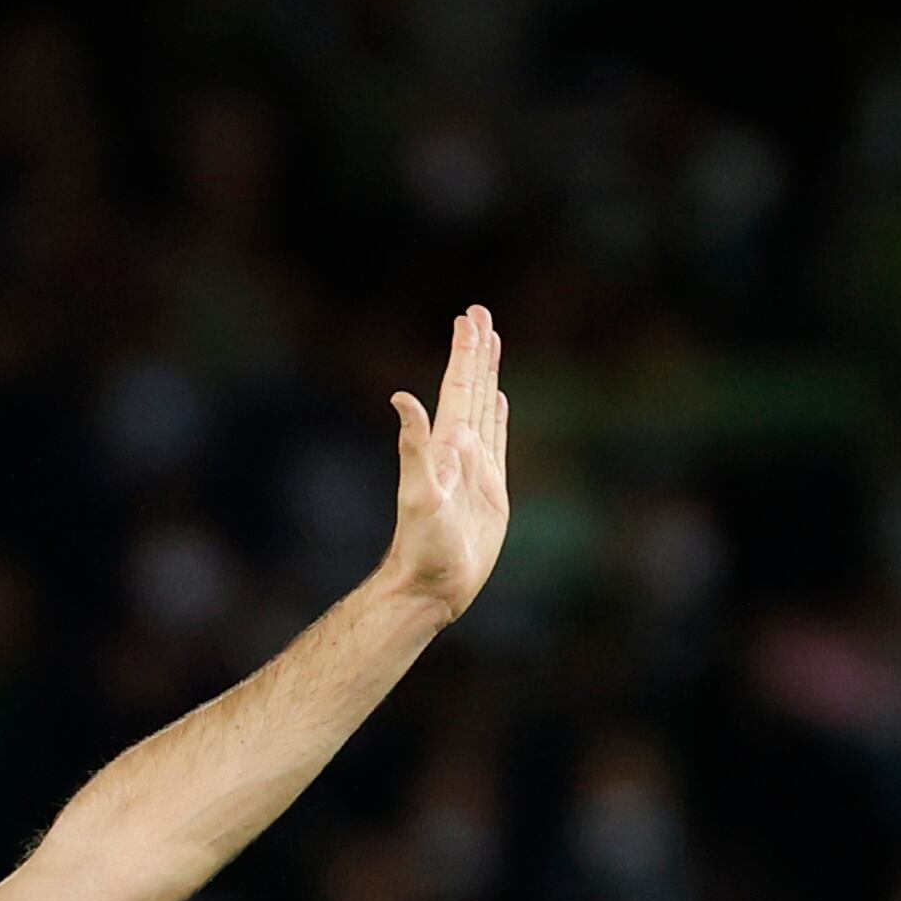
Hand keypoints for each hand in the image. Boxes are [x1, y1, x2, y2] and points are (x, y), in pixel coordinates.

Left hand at [383, 305, 509, 623]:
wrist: (431, 586)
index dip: (465, 353)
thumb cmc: (422, 547)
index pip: (458, 388)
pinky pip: (498, 443)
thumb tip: (401, 397)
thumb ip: (413, 446)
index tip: (470, 317)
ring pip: (485, 409)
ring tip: (492, 343)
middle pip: (471, 389)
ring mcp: (476, 469)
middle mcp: (460, 451)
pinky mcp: (491, 491)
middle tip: (480, 313)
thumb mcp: (418, 494)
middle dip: (477, 351)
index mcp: (446, 446)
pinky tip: (499, 400)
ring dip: (489, 376)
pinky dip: (499, 417)